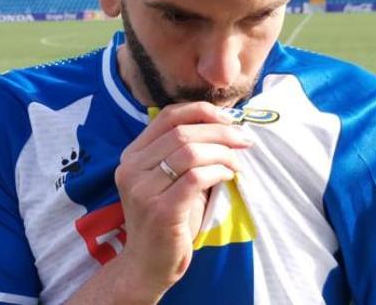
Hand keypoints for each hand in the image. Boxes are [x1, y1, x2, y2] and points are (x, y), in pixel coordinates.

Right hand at [112, 102, 253, 300]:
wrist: (147, 265)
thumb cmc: (166, 220)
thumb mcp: (168, 180)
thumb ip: (184, 153)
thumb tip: (226, 126)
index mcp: (132, 155)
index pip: (167, 116)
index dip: (201, 111)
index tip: (229, 119)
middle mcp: (131, 169)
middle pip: (182, 133)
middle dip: (220, 132)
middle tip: (244, 140)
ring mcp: (142, 190)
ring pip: (191, 153)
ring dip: (223, 154)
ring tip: (237, 164)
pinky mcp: (160, 210)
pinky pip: (196, 178)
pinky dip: (218, 172)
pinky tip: (228, 177)